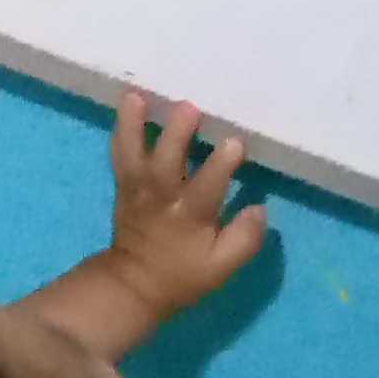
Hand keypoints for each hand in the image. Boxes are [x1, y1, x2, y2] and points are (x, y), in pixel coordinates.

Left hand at [104, 89, 264, 320]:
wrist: (135, 283)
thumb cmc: (183, 272)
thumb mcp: (222, 266)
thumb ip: (244, 239)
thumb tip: (259, 209)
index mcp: (190, 215)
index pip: (208, 185)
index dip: (221, 164)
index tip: (235, 142)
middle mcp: (162, 196)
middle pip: (166, 161)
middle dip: (177, 134)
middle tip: (191, 106)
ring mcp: (138, 188)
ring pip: (133, 153)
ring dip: (134, 124)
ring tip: (138, 94)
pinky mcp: (124, 183)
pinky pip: (119, 152)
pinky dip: (122, 128)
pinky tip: (129, 102)